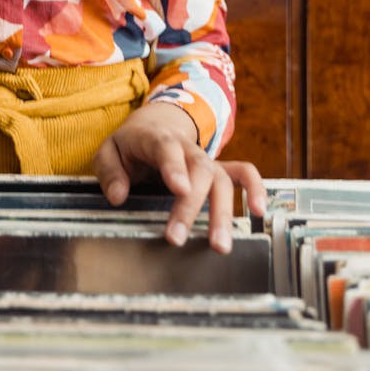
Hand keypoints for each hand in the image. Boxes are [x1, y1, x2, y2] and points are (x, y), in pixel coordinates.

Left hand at [92, 100, 266, 253]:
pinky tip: (260, 212)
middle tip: (176, 239)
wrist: (154, 125)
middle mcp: (186, 148)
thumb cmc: (130, 144)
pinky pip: (243, 172)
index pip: (167, 149)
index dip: (174, 168)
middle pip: (198, 170)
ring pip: (220, 180)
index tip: (180, 189)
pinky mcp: (218, 169)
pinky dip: (256, 188)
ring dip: (222, 212)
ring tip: (220, 246)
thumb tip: (118, 197)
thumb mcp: (109, 151)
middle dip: (191, 206)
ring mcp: (205, 159)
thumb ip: (110, 172)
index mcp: (156, 139)